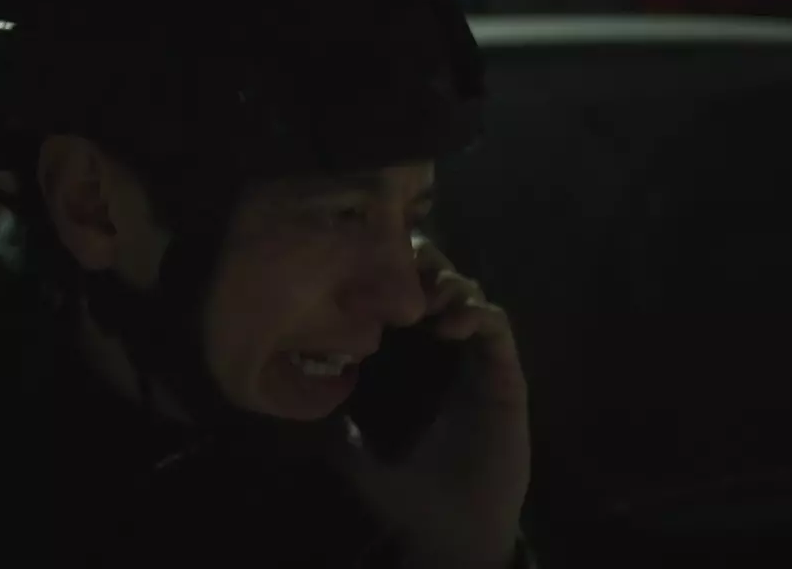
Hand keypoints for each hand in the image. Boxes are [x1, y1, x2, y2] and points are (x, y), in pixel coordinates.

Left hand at [339, 236, 530, 567]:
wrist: (451, 528)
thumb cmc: (406, 489)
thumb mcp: (352, 450)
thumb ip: (325, 422)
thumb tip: (286, 395)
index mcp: (410, 357)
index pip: (401, 294)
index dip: (387, 270)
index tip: (362, 265)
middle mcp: (445, 349)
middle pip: (439, 280)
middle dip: (421, 264)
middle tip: (401, 269)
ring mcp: (477, 358)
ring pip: (470, 294)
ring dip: (450, 284)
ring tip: (427, 298)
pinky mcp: (505, 375)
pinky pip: (498, 329)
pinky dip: (479, 314)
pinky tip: (452, 324)